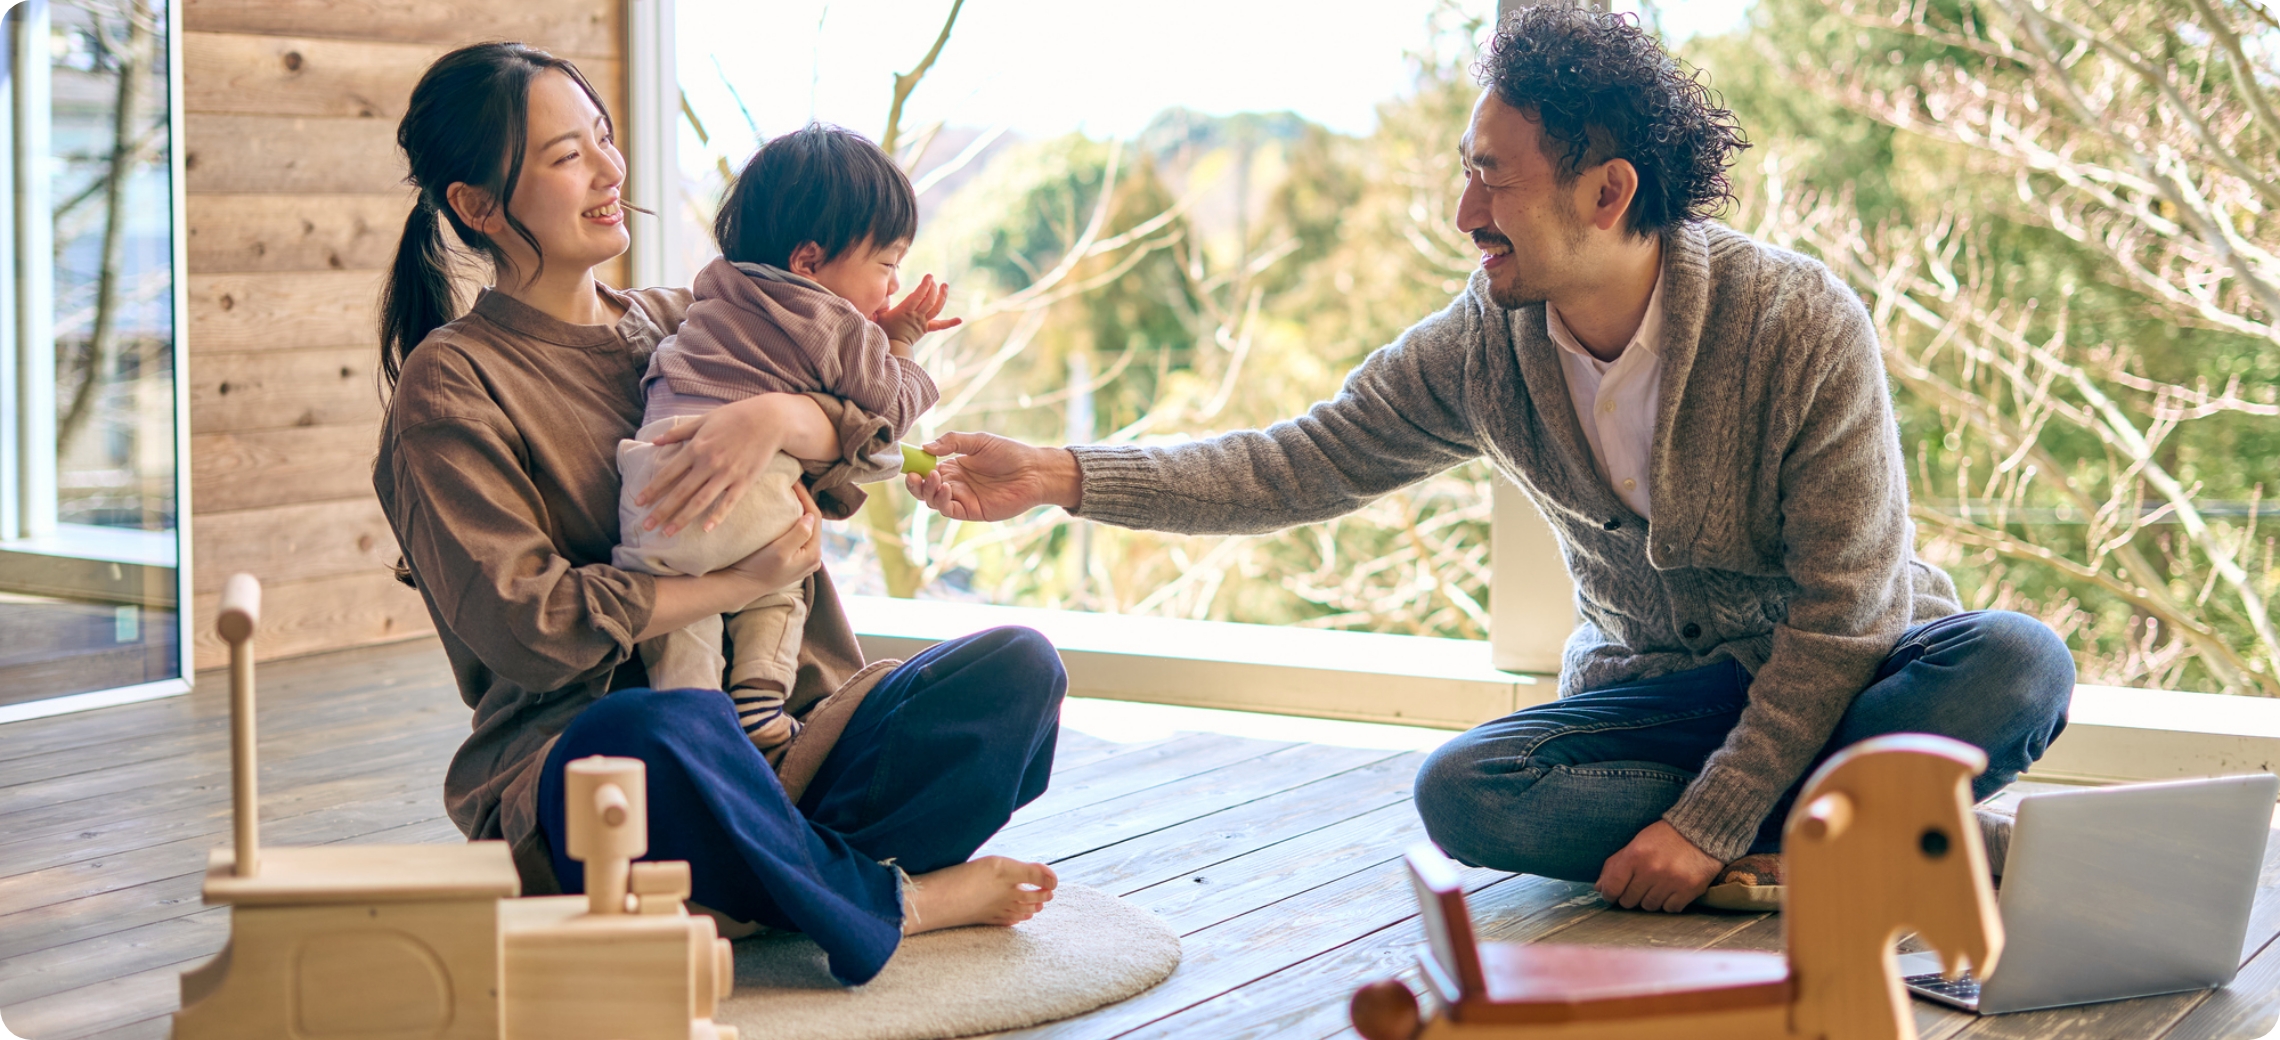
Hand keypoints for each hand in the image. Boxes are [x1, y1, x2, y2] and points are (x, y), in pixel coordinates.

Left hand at [637, 396, 797, 536]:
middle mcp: (708, 463)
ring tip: (668, 532)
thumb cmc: (735, 416)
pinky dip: (717, 516)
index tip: (638, 503)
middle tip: (647, 526)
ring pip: (700, 501)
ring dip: (682, 518)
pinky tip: (705, 529)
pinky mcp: (744, 481)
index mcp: (696, 447)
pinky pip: (728, 503)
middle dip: (661, 510)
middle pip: (680, 492)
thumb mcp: (704, 419)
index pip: (668, 473)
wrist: (769, 419)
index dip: (652, 489)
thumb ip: (678, 432)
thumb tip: (654, 441)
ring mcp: (727, 474)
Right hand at [720, 484, 823, 591]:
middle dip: (804, 503)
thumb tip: (810, 516)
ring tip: (789, 496)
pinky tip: (785, 515)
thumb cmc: (758, 569)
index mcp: (813, 554)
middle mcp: (813, 558)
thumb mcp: (779, 551)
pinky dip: (793, 524)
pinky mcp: (793, 561)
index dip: (806, 497)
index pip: (815, 518)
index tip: (795, 482)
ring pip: (806, 530)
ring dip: (799, 513)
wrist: (742, 587)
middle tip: (792, 485)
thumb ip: (799, 534)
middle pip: (812, 523)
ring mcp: (804, 561)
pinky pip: (798, 537)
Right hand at [874, 274, 959, 351]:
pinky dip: (950, 322)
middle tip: (933, 280)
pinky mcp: (926, 328)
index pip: (918, 296)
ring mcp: (923, 322)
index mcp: (905, 311)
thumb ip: (880, 304)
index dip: (925, 285)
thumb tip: (878, 294)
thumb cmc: (884, 329)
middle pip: (929, 300)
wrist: (893, 346)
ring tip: (945, 286)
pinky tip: (959, 319)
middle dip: (933, 288)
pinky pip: (940, 326)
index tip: (929, 276)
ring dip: (942, 296)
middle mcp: (916, 316)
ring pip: (936, 308)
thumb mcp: (879, 315)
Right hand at [903, 432, 1080, 520]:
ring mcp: (962, 498)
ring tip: (934, 478)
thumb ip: (952, 442)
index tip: (907, 463)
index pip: (925, 469)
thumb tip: (926, 446)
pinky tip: (945, 488)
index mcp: (954, 466)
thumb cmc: (1009, 453)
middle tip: (917, 475)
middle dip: (916, 484)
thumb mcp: (978, 441)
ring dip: (927, 492)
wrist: (1034, 471)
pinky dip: (941, 501)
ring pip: (933, 501)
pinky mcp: (971, 511)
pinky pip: (949, 510)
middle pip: (925, 489)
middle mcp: (955, 483)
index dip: (914, 468)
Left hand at [1595, 820, 1722, 912]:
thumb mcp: (1636, 843)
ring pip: (1649, 906)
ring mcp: (1671, 881)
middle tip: (1638, 887)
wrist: (1701, 831)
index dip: (1609, 894)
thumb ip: (1615, 865)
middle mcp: (1651, 870)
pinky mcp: (1689, 890)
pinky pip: (1670, 909)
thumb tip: (1599, 888)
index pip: (1612, 888)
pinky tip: (1671, 890)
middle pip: (1629, 901)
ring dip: (1650, 899)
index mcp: (1635, 855)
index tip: (1612, 894)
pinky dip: (1669, 903)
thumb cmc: (1664, 837)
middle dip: (1630, 896)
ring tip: (1656, 885)